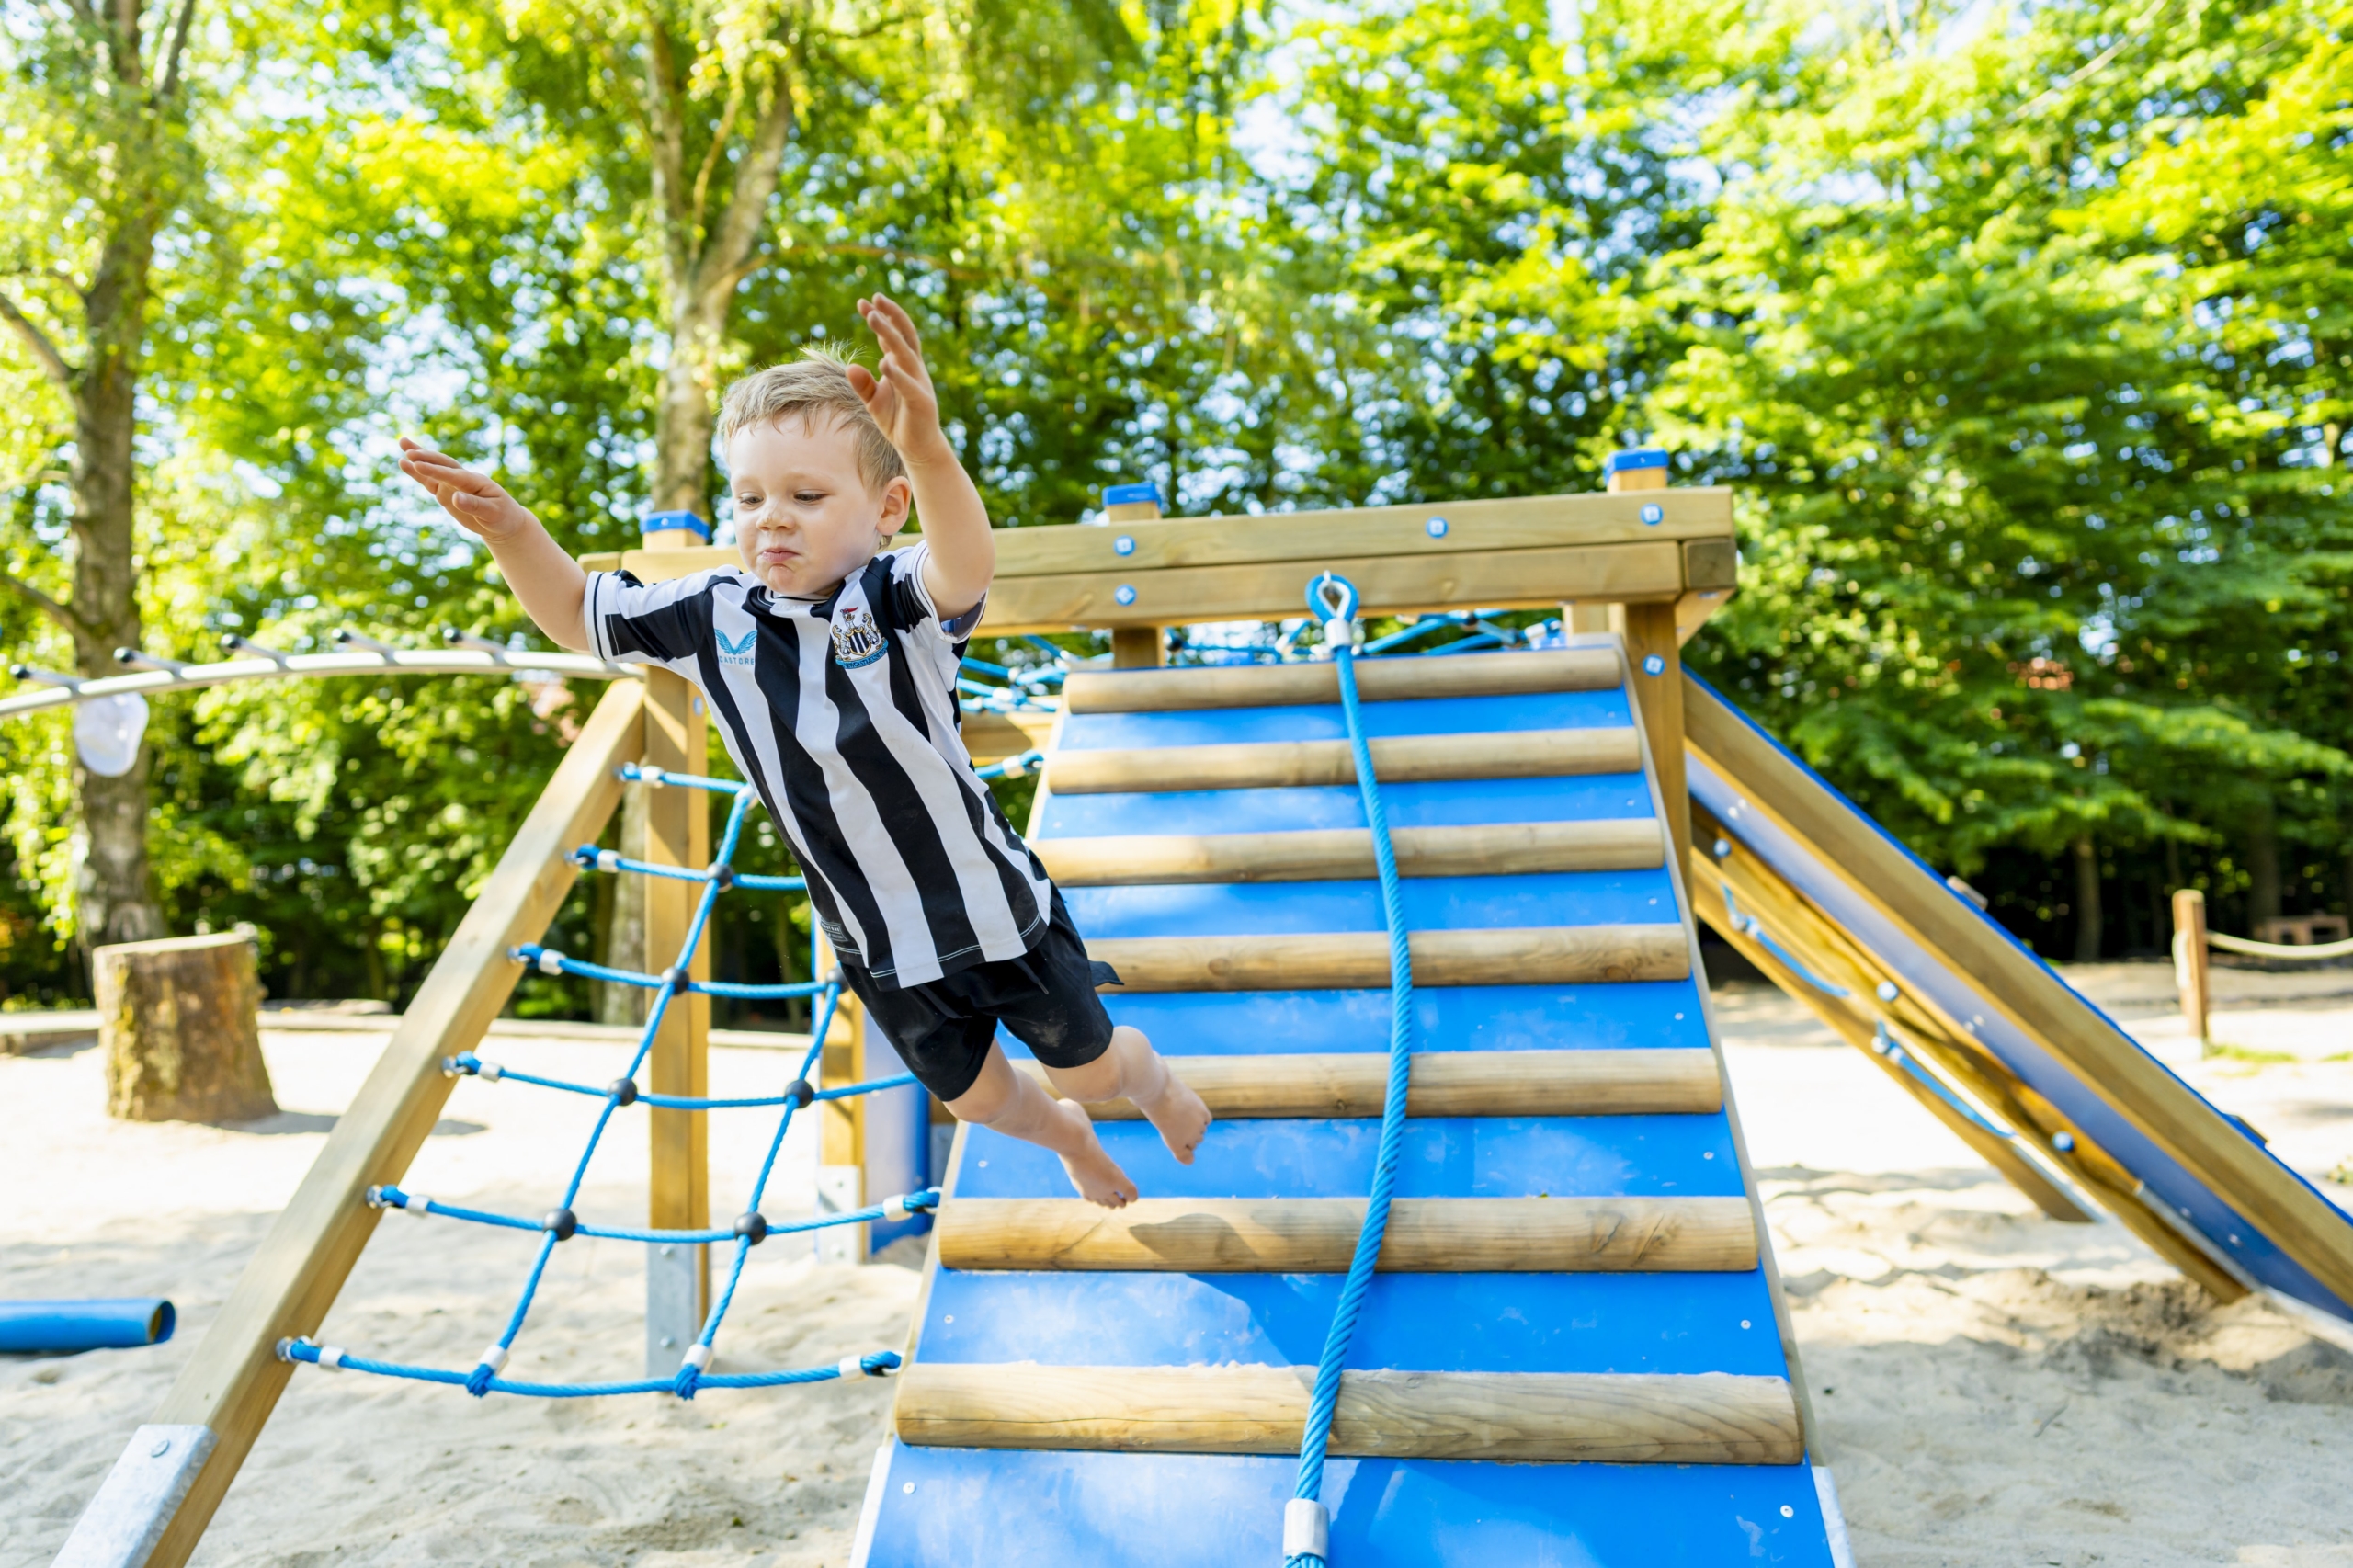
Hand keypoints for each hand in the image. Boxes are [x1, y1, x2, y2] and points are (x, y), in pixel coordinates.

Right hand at [398, 438, 536, 540]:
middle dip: (426, 457)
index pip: (452, 474)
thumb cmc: (502, 517)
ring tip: (402, 442)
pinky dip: (418, 473)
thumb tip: (455, 498)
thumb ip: (474, 505)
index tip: (418, 465)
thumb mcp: (492, 513)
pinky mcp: (447, 492)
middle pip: (443, 464)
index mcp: (475, 481)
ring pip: (434, 468)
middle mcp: (463, 479)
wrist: (504, 522)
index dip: (435, 470)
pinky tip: (404, 463)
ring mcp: (453, 484)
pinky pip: (430, 481)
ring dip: (419, 457)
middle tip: (408, 451)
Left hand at [848, 294, 949, 464]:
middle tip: (874, 299)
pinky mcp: (921, 402)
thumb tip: (850, 367)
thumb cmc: (897, 421)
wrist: (918, 448)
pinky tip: (884, 362)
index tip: (863, 303)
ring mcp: (919, 384)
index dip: (880, 318)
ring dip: (889, 334)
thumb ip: (862, 384)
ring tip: (873, 319)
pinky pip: (908, 385)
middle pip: (904, 336)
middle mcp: (915, 369)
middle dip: (889, 316)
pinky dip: (897, 374)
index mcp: (904, 365)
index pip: (893, 336)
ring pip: (905, 354)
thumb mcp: (873, 401)